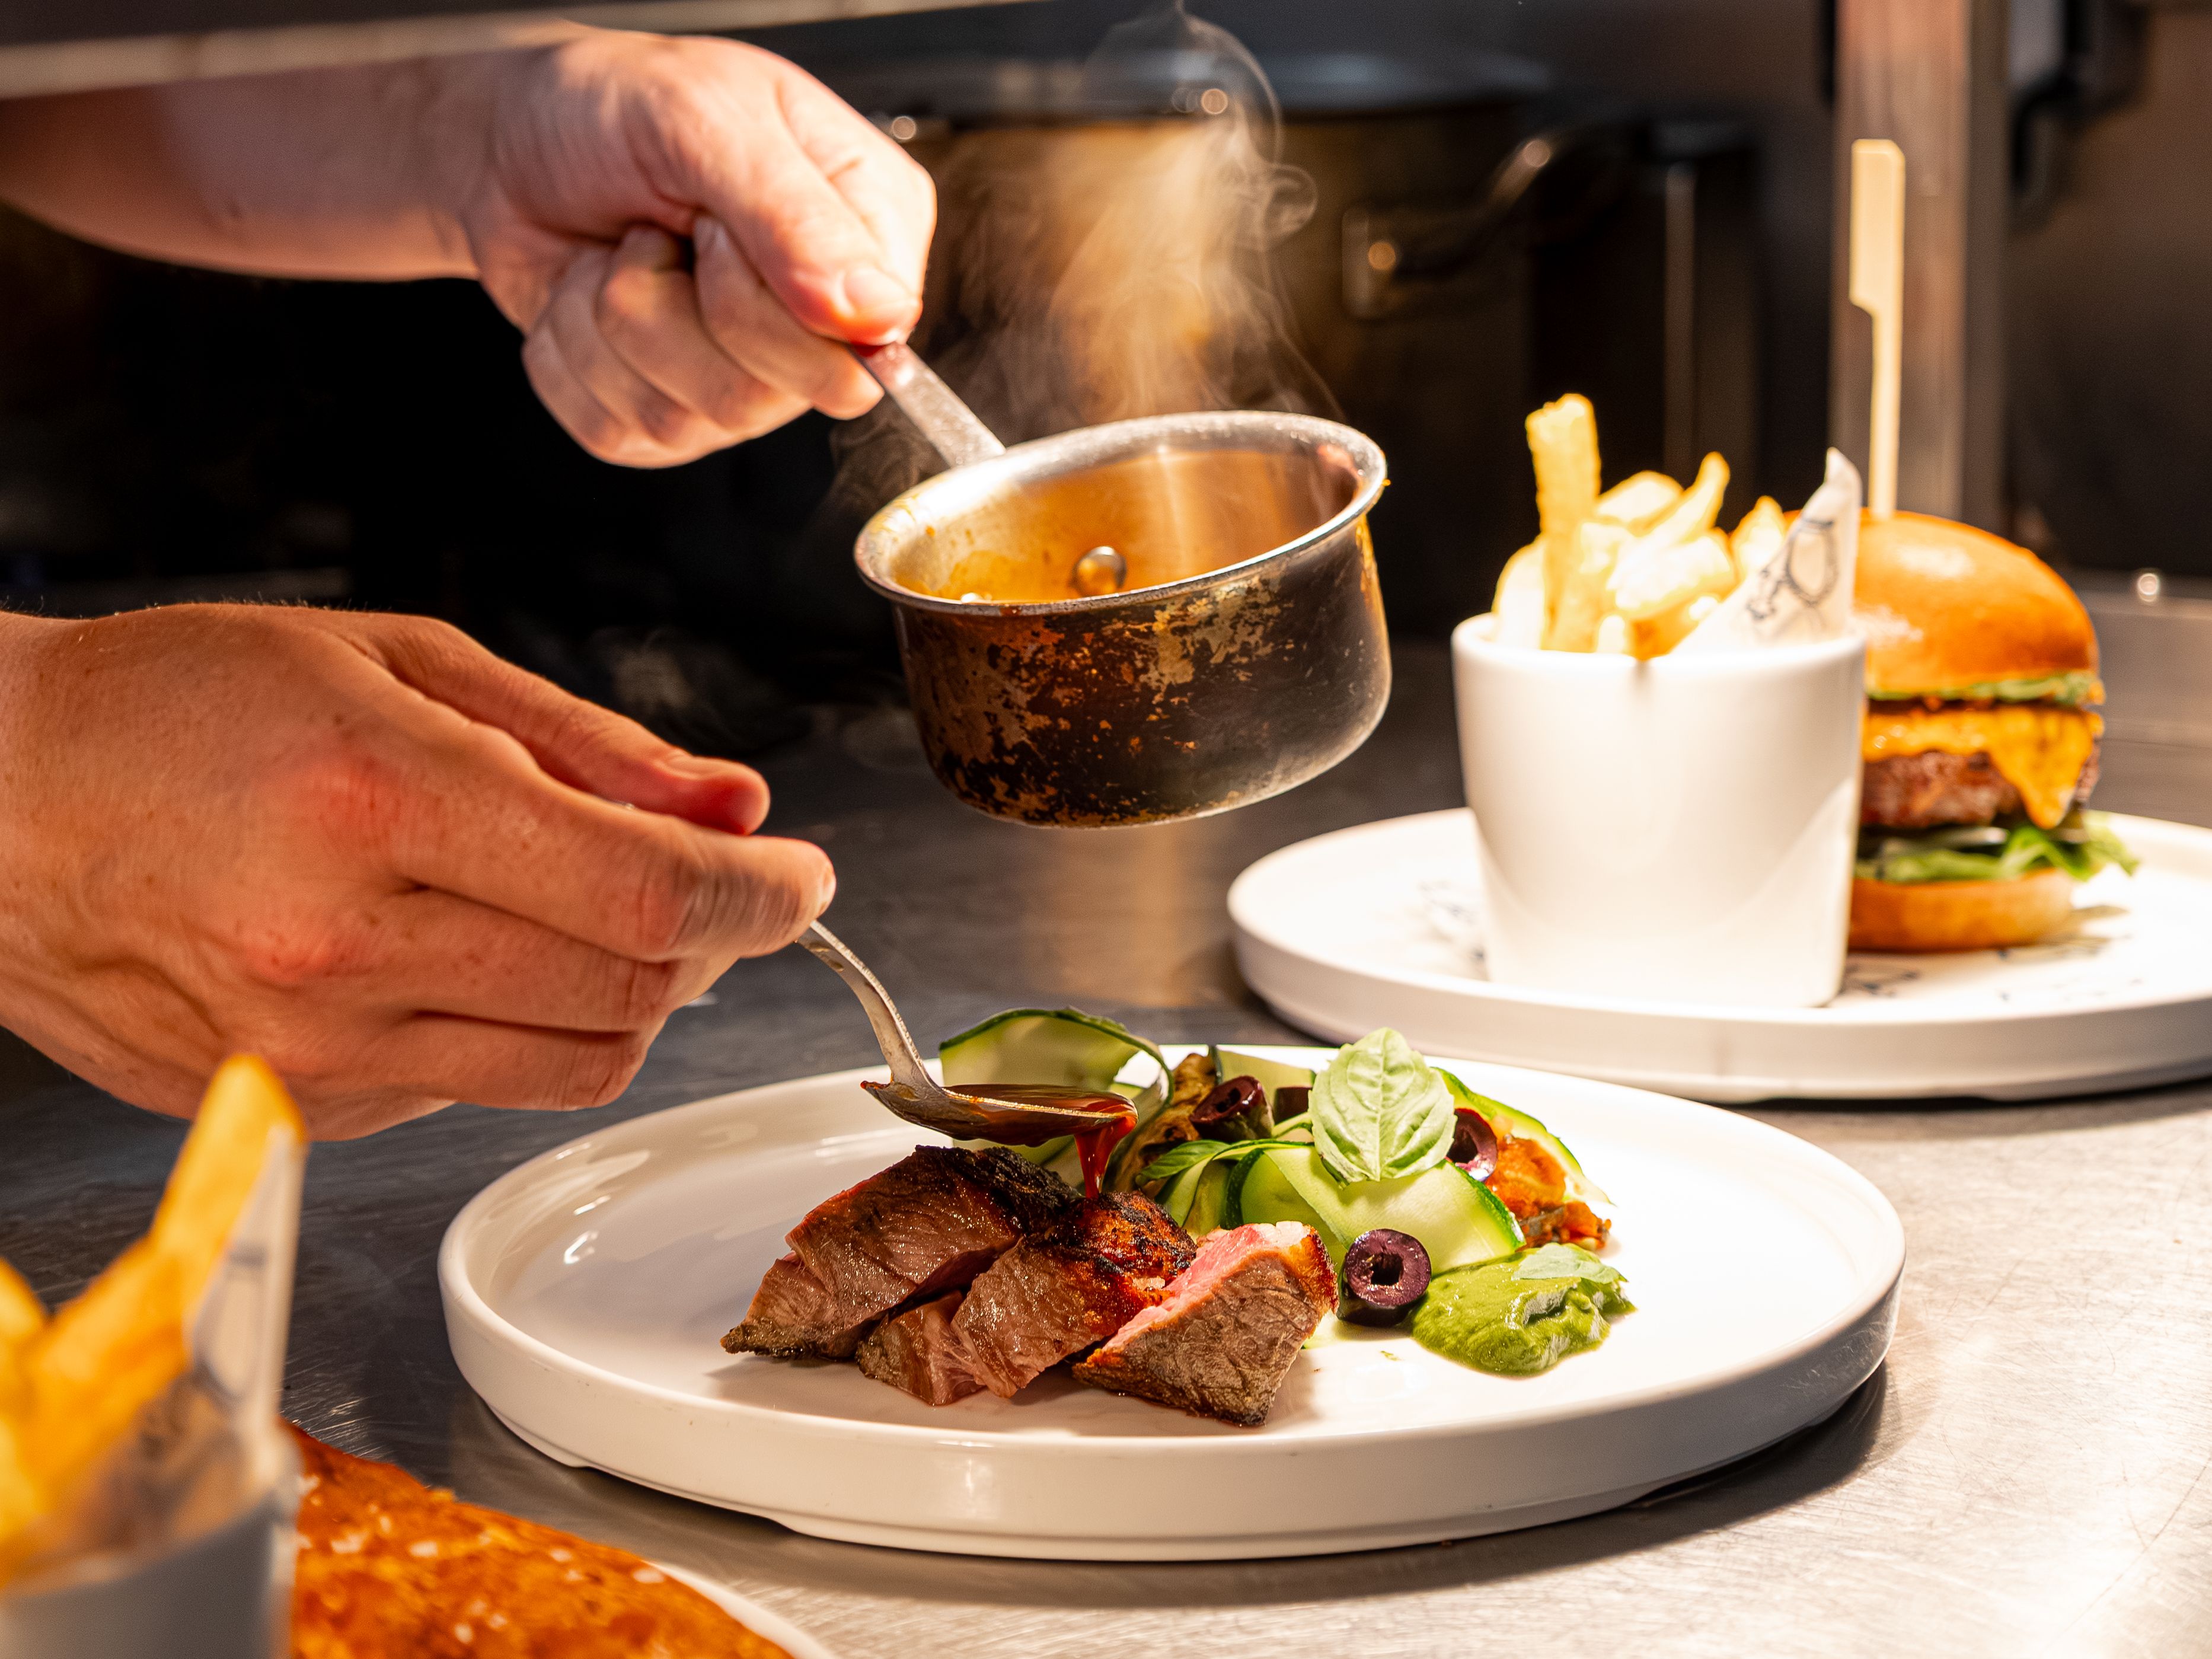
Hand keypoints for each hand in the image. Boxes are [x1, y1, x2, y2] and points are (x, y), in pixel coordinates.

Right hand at [0, 605, 832, 1136]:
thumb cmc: (187, 707)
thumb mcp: (401, 664)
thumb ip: (589, 746)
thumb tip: (735, 807)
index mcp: (377, 799)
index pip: (646, 892)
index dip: (761, 895)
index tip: (805, 878)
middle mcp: (341, 943)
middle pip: (633, 990)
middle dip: (712, 939)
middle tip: (708, 881)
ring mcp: (311, 1048)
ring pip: (579, 1062)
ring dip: (637, 995)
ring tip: (599, 915)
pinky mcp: (295, 1107)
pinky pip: (484, 1089)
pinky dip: (530, 1029)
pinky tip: (477, 953)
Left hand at [463, 30, 935, 465]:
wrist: (508, 139)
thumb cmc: (612, 106)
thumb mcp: (704, 116)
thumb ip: (796, 214)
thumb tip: (876, 315)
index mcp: (866, 235)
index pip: (864, 347)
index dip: (770, 299)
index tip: (714, 223)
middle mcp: (818, 325)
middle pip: (769, 394)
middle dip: (677, 304)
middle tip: (664, 227)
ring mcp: (746, 382)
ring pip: (685, 417)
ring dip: (614, 320)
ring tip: (621, 251)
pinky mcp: (666, 420)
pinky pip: (619, 431)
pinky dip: (572, 353)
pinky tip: (586, 292)